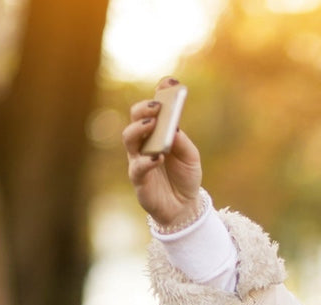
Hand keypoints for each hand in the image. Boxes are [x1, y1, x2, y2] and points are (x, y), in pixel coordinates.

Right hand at [124, 78, 203, 229]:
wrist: (184, 207)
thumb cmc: (185, 178)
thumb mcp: (191, 157)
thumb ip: (182, 142)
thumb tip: (173, 128)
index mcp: (159, 131)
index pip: (155, 107)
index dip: (161, 92)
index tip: (171, 81)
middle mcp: (144, 141)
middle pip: (136, 117)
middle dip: (146, 108)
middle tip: (158, 106)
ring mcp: (138, 159)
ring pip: (128, 137)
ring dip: (140, 128)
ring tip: (153, 124)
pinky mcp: (138, 179)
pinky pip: (137, 167)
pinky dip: (147, 160)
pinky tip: (158, 157)